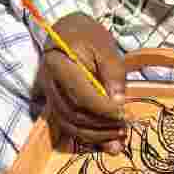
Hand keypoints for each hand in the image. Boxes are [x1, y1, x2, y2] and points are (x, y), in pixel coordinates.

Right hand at [32, 13, 126, 149]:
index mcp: (58, 64)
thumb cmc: (87, 35)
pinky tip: (107, 142)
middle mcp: (49, 84)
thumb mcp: (105, 46)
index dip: (102, 109)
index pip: (80, 94)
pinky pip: (69, 127)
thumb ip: (113, 72)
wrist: (66, 31)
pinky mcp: (55, 106)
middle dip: (101, 125)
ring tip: (119, 136)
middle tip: (124, 126)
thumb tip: (119, 101)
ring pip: (70, 126)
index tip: (123, 113)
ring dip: (96, 136)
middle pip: (73, 114)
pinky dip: (88, 137)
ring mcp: (49, 97)